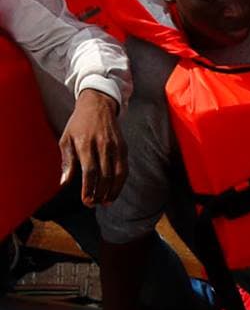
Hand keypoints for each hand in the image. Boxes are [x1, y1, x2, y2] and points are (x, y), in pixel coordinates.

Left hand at [59, 89, 126, 206]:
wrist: (98, 106)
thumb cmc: (78, 124)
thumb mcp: (66, 139)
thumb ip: (67, 161)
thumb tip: (64, 183)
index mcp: (85, 144)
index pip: (89, 172)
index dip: (89, 189)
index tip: (86, 201)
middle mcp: (103, 145)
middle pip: (105, 176)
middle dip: (100, 193)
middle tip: (94, 204)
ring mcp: (115, 146)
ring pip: (118, 174)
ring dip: (113, 191)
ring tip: (106, 201)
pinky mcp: (124, 147)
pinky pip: (124, 168)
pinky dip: (120, 182)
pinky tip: (114, 190)